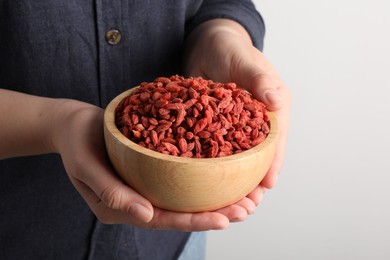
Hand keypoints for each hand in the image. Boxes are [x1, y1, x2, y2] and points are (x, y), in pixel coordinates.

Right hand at [52, 101, 254, 230]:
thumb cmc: (76, 142)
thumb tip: (146, 216)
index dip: (194, 221)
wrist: (73, 123)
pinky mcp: (153, 169)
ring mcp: (146, 185)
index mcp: (122, 207)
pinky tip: (224, 171)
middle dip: (215, 214)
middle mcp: (139, 201)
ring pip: (185, 197)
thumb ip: (112, 192)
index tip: (224, 220)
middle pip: (181, 212)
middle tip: (246, 209)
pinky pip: (181, 177)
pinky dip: (203, 177)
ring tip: (246, 195)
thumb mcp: (86, 165)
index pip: (163, 220)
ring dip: (215, 198)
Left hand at [184, 19, 290, 200]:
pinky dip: (211, 171)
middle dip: (252, 184)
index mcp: (271, 111)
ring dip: (231, 184)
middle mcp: (255, 125)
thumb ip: (260, 80)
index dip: (272, 165)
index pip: (275, 142)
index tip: (266, 187)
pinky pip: (213, 154)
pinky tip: (202, 187)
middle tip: (244, 207)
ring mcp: (233, 130)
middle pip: (257, 160)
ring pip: (236, 163)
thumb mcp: (246, 63)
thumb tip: (276, 100)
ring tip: (224, 206)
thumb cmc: (230, 49)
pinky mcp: (213, 130)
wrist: (206, 46)